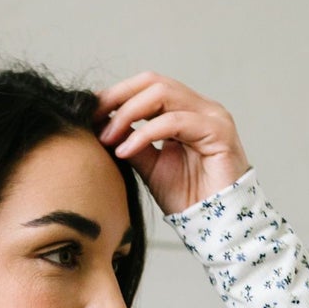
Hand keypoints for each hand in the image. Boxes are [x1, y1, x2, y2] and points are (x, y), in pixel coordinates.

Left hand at [94, 71, 250, 217]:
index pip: (149, 86)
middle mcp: (201, 108)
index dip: (117, 94)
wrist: (214, 225)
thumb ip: (131, 142)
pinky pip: (174, 121)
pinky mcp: (219, 131)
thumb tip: (103, 125)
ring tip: (108, 138)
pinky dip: (145, 133)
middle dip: (119, 98)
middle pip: (154, 82)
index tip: (90, 112)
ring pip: (163, 95)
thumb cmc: (187, 198)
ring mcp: (212, 116)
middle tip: (94, 120)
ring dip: (128, 114)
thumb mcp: (149, 165)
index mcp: (186, 111)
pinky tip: (125, 150)